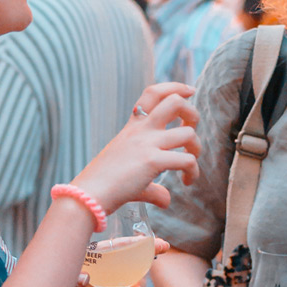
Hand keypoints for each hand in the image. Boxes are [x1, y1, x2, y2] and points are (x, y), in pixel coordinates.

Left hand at [56, 239, 168, 286]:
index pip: (121, 247)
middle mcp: (101, 273)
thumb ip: (70, 272)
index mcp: (92, 258)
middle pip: (129, 267)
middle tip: (137, 281)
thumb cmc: (42, 284)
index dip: (141, 245)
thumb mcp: (55, 272)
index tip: (163, 245)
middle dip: (140, 269)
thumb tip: (85, 280)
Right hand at [74, 83, 199, 213]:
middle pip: (175, 102)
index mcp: (133, 128)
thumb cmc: (104, 186)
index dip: (174, 87)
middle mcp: (141, 131)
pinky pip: (187, 160)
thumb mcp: (129, 175)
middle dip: (193, 113)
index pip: (153, 93)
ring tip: (191, 164)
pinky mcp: (152, 161)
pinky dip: (193, 172)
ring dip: (197, 148)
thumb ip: (151, 185)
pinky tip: (187, 181)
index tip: (189, 91)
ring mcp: (147, 144)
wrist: (89, 194)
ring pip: (188, 132)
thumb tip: (165, 200)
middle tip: (192, 132)